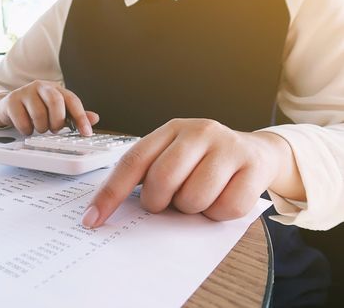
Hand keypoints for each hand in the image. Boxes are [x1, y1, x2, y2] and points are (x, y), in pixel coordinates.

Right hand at [0, 80, 98, 135]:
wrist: (10, 105)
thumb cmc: (37, 107)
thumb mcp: (58, 111)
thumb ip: (75, 115)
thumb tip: (94, 118)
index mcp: (56, 89)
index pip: (72, 100)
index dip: (81, 117)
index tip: (86, 133)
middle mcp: (41, 87)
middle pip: (55, 102)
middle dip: (57, 121)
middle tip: (55, 129)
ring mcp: (25, 92)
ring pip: (39, 114)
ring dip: (42, 128)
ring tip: (40, 127)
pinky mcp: (12, 101)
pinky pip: (23, 121)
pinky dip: (27, 130)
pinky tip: (27, 127)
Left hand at [81, 118, 298, 227]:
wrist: (257, 151)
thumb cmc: (204, 160)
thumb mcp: (174, 156)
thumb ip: (147, 174)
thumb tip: (107, 210)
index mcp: (171, 129)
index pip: (133, 161)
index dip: (111, 193)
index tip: (92, 219)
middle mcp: (198, 132)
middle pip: (161, 180)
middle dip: (158, 202)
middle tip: (168, 202)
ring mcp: (227, 147)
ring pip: (193, 198)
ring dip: (191, 208)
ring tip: (200, 195)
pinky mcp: (252, 167)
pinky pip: (225, 208)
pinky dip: (218, 213)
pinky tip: (223, 197)